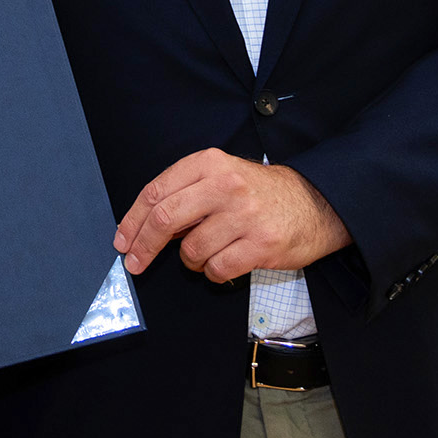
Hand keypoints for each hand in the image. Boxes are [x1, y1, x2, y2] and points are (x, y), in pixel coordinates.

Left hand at [114, 149, 349, 282]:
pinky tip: (222, 263)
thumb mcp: (220, 177)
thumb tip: (145, 227)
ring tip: (206, 252)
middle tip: (135, 263)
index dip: (132, 220)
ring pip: (191, 250)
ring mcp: (245, 215)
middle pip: (165, 219)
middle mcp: (225, 185)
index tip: (122, 240)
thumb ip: (184, 194)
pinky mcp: (262, 244)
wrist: (315, 204)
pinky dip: (212, 273)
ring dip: (190, 260)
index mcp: (208, 164)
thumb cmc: (257, 193)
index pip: (156, 192)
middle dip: (144, 246)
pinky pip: (216, 269)